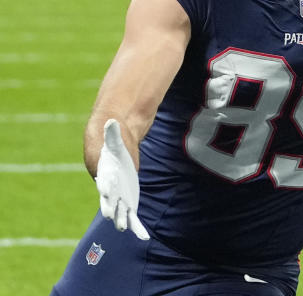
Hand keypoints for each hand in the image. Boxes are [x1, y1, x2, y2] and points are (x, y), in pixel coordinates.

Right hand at [95, 119, 148, 239]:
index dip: (105, 186)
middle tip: (110, 216)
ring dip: (122, 220)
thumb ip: (111, 132)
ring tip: (123, 229)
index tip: (105, 191)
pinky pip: (132, 216)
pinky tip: (143, 237)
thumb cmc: (112, 147)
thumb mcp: (113, 138)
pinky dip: (137, 226)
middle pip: (109, 200)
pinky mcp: (128, 201)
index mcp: (105, 175)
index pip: (104, 181)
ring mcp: (119, 197)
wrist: (113, 155)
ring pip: (120, 212)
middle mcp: (110, 190)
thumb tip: (111, 120)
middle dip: (110, 208)